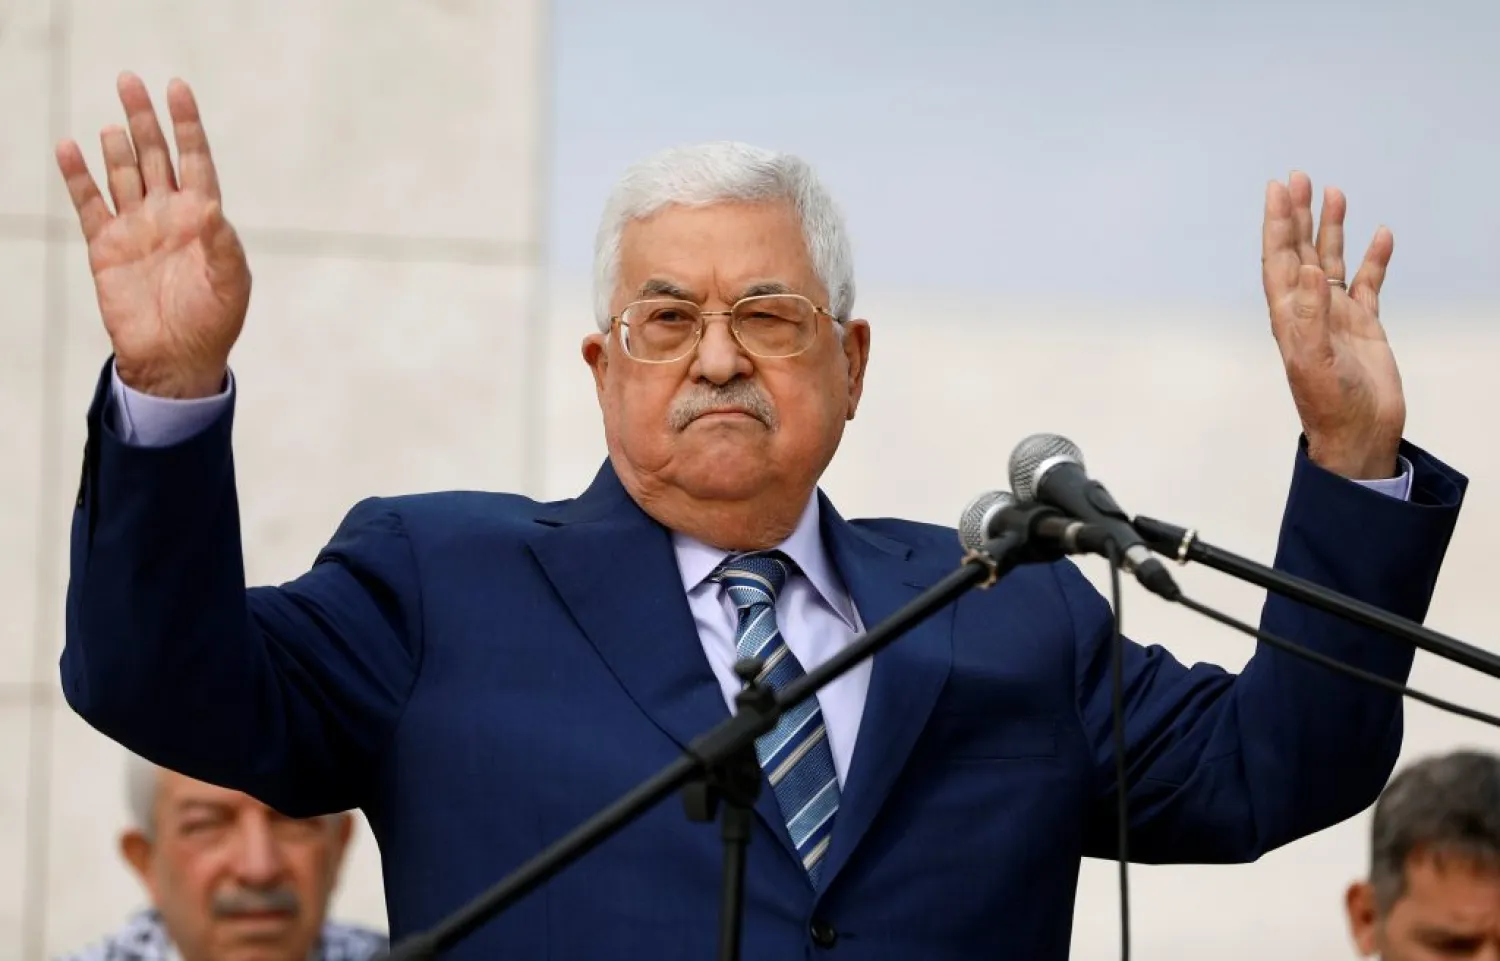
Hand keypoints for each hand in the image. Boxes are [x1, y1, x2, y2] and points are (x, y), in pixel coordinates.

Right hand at [55, 72, 248, 398]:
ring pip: (122, 173)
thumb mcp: (231, 284)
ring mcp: (135, 227)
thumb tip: (211, 207)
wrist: (175, 359)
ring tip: (115, 126)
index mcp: (203, 218)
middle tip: (129, 80)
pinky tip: (69, 148)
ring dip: (117, 148)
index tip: (176, 87)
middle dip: (144, 119)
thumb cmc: (214, 322)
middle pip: (154, 155)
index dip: (186, 123)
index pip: (195, 159)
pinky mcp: (106, 246)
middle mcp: (168, 214)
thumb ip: (223, 245)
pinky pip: (88, 203)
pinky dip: (78, 176)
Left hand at [1262, 171, 1404, 479]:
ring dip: (1332, 229)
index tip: (1276, 189)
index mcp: (1289, 315)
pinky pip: (1368, 282)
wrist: (1359, 435)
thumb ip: (1309, 315)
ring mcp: (1336, 315)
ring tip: (1334, 192)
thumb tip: (1310, 268)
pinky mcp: (1364, 324)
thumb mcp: (1313, 360)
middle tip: (1299, 177)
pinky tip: (1381, 234)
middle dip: (1299, 215)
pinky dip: (1373, 258)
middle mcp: (1308, 309)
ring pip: (1333, 260)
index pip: (1279, 258)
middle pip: (1302, 250)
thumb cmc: (1329, 404)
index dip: (1277, 223)